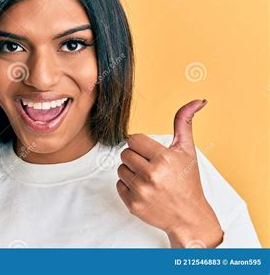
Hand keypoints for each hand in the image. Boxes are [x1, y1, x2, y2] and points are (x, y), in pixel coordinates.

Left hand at [116, 99, 223, 247]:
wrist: (189, 216)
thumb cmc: (188, 182)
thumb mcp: (187, 150)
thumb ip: (184, 123)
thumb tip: (198, 100)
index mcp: (164, 159)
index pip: (133, 140)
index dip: (141, 145)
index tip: (151, 153)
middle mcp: (151, 175)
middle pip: (125, 153)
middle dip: (136, 158)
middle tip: (151, 166)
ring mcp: (141, 191)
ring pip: (120, 168)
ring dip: (131, 171)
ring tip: (148, 178)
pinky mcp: (133, 204)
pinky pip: (119, 184)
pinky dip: (128, 186)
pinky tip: (144, 189)